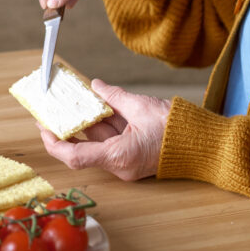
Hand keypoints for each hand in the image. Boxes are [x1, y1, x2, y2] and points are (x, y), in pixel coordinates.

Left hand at [38, 79, 170, 180]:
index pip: (75, 157)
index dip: (54, 143)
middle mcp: (119, 165)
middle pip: (84, 148)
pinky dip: (103, 126)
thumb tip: (95, 85)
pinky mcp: (132, 156)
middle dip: (67, 129)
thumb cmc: (178, 129)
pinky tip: (95, 108)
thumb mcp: (141, 106)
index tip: (43, 127)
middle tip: (51, 112)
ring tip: (70, 103)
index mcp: (119, 156)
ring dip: (86, 124)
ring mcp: (126, 162)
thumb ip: (113, 96)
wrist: (205, 145)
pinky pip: (111, 141)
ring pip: (98, 142)